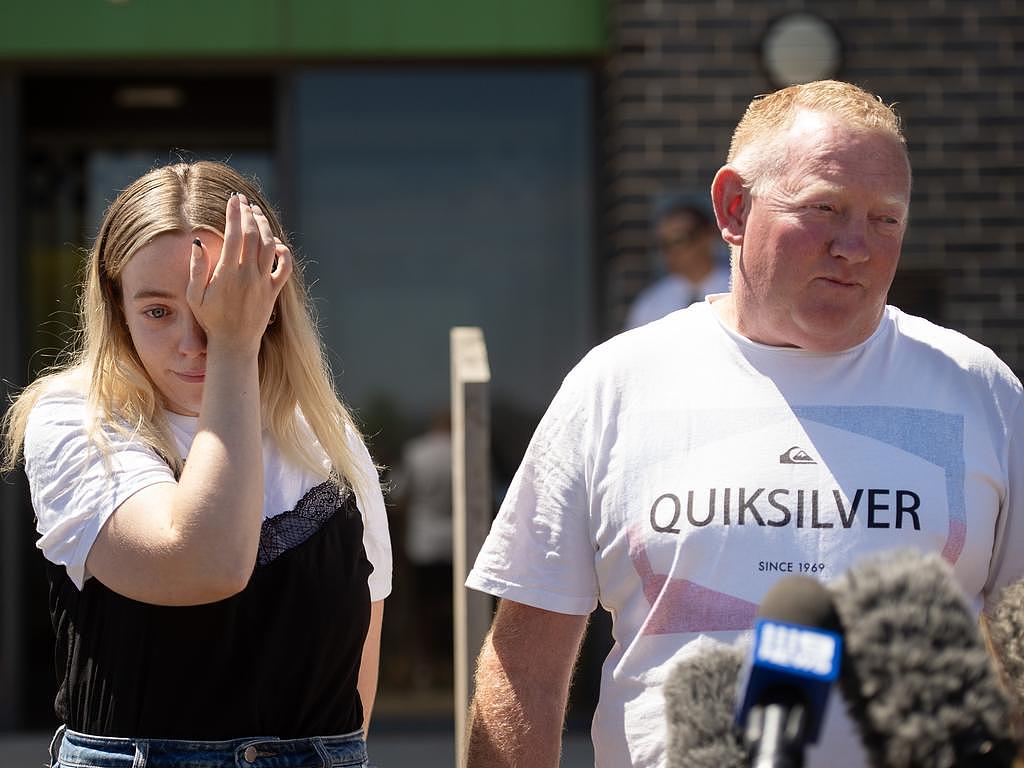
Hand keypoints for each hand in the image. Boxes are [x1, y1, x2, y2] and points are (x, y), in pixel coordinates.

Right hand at [186, 193, 291, 355]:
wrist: (234, 343)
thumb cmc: (210, 319)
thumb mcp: (195, 296)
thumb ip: (196, 268)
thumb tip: (196, 243)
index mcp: (228, 274)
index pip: (234, 235)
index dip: (234, 214)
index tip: (233, 199)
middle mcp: (249, 275)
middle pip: (253, 235)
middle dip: (248, 214)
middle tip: (243, 201)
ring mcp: (264, 283)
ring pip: (269, 246)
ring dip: (264, 226)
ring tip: (256, 214)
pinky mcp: (274, 291)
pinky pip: (285, 267)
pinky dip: (283, 252)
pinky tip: (275, 243)